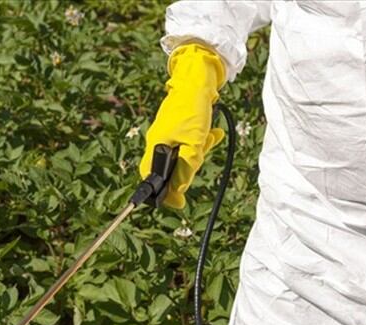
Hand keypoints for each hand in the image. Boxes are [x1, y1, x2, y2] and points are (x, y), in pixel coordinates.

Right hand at [139, 43, 225, 208]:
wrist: (198, 81)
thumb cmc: (193, 110)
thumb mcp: (194, 144)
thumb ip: (186, 169)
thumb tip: (179, 191)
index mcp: (156, 146)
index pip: (152, 178)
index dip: (164, 193)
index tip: (179, 203)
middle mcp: (159, 141)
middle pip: (170, 169)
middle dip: (188, 167)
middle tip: (201, 153)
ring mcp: (168, 133)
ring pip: (183, 155)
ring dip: (199, 151)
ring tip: (209, 137)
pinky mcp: (179, 127)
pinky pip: (189, 142)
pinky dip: (202, 141)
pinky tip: (213, 133)